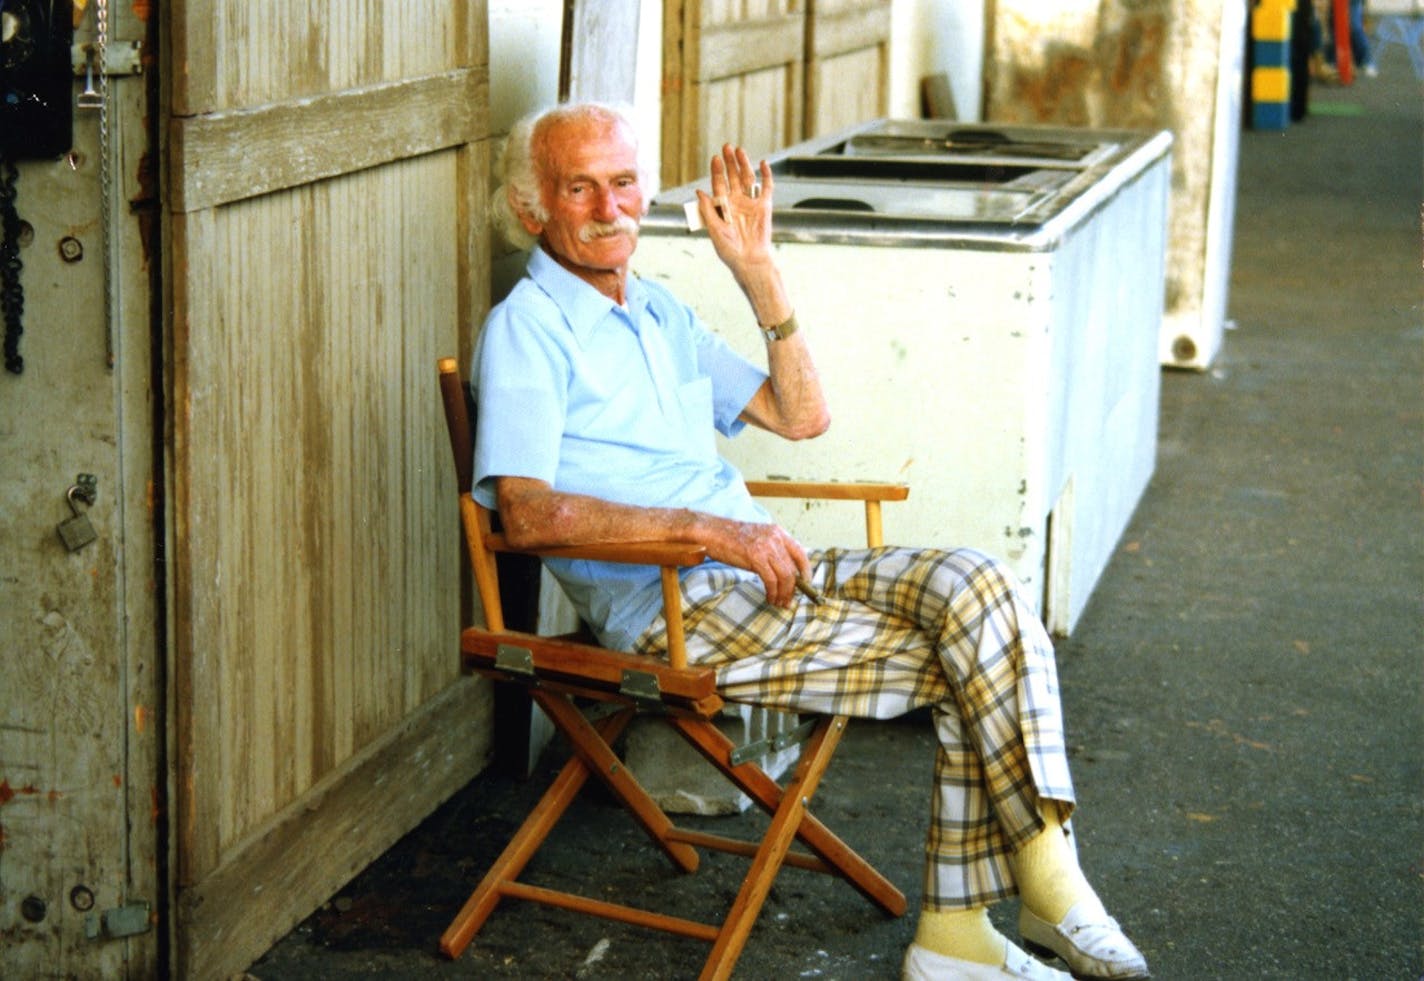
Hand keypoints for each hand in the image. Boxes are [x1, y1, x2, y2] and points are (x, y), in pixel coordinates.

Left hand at [695, 144, 775, 278]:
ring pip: (748, 179)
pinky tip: (763, 163)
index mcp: (722, 206)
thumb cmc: (729, 250)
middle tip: (727, 147)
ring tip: (740, 151)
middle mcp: (736, 202)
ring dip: (744, 164)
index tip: (716, 158)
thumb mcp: (714, 230)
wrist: (749, 261)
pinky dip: (767, 176)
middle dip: (729, 162)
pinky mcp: (765, 207)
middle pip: (733, 177)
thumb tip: (699, 192)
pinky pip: (767, 188)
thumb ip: (708, 210)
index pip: (719, 184)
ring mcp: (751, 203)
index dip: (717, 171)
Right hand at [705, 516, 808, 608]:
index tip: (805, 584)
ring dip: (784, 593)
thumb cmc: (731, 538)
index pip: (800, 553)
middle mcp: (775, 538)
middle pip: (793, 568)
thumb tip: (785, 573)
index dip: (806, 571)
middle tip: (788, 600)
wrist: (712, 532)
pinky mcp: (755, 557)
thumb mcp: (758, 540)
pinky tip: (769, 597)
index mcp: (778, 532)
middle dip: (793, 589)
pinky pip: (771, 580)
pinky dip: (773, 592)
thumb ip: (773, 551)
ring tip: (779, 602)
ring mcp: (766, 547)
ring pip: (785, 576)